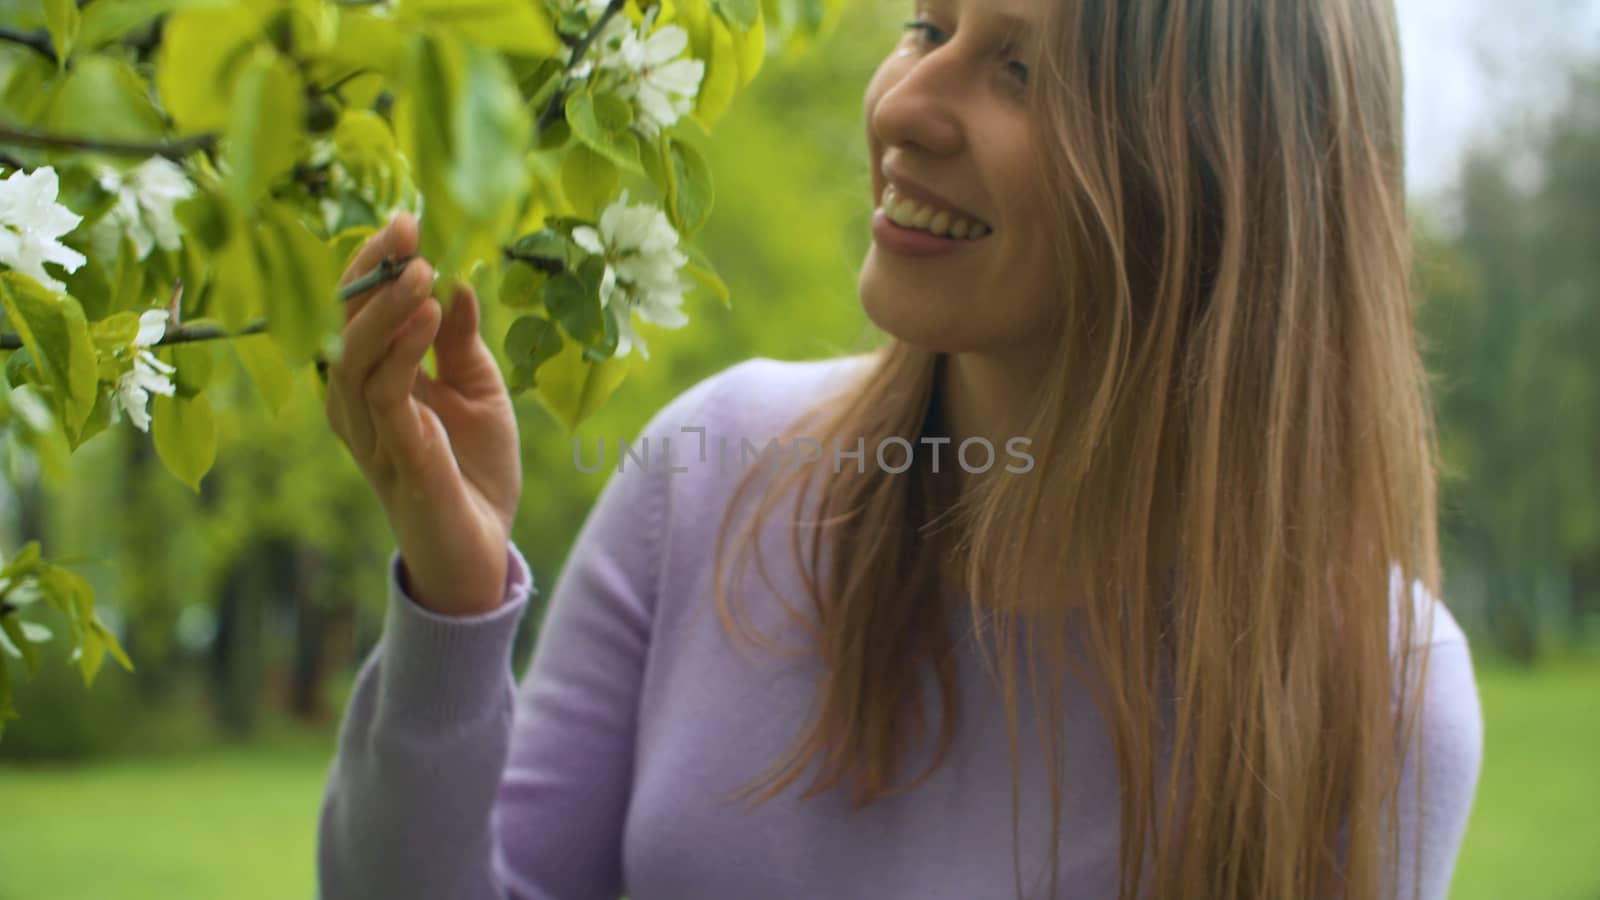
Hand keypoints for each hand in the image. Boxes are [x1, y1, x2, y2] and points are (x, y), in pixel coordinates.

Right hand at [323, 212, 523, 615]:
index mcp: (374, 380)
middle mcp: (357, 402)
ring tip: (421, 268)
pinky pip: (385, 394)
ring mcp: (369, 431)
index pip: (358, 310)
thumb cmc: (473, 473)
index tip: (408, 220)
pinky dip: (403, 351)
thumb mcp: (479, 392)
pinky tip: (430, 314)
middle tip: (406, 229)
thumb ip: (462, 342)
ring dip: (388, 306)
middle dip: (372, 270)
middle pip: (344, 323)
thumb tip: (458, 282)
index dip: (376, 264)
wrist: (483, 552)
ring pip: (356, 355)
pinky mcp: (394, 457)